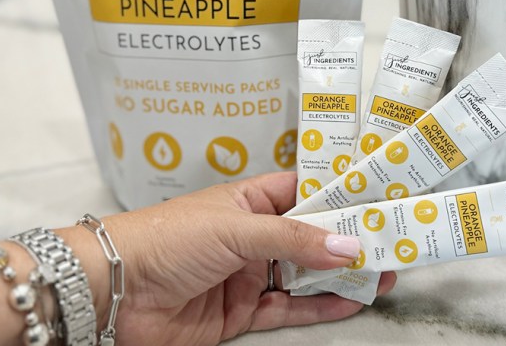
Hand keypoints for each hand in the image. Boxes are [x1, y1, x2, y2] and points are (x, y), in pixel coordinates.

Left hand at [62, 172, 395, 344]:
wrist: (114, 291)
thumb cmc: (164, 240)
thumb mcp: (234, 228)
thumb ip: (293, 239)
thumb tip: (347, 244)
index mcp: (248, 201)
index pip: (303, 193)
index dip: (338, 196)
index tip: (377, 197)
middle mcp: (251, 237)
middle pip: (311, 238)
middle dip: (349, 241)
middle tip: (391, 241)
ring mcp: (248, 276)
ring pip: (306, 276)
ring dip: (342, 276)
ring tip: (384, 273)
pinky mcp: (240, 313)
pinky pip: (289, 310)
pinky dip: (320, 308)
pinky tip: (351, 301)